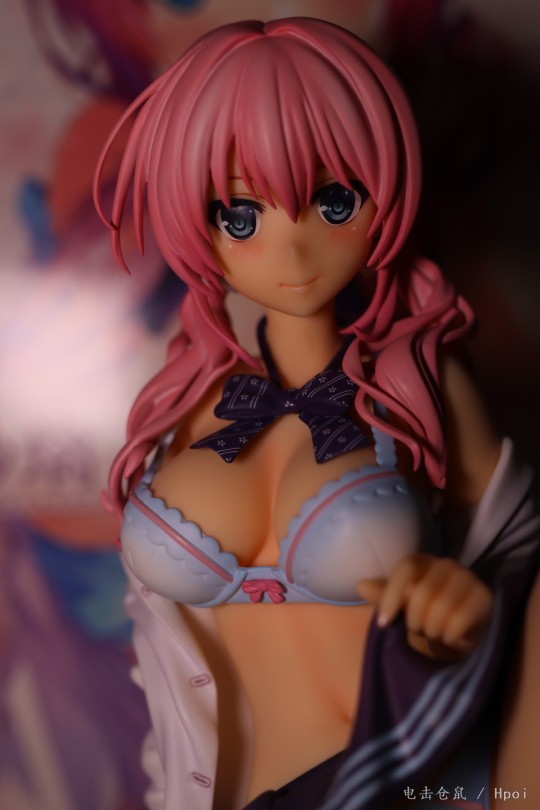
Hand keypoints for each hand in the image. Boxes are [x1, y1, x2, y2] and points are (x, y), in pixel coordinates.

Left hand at [357, 554, 493, 659]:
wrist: (459, 633)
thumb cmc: (425, 616)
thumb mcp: (401, 608)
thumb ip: (383, 596)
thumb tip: (359, 585)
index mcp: (423, 562)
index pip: (406, 568)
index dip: (392, 596)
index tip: (383, 623)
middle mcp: (447, 564)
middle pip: (422, 592)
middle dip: (414, 620)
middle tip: (418, 629)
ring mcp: (468, 578)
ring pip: (442, 608)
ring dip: (432, 630)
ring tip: (434, 632)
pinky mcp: (484, 597)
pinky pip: (460, 621)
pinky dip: (450, 637)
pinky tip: (452, 636)